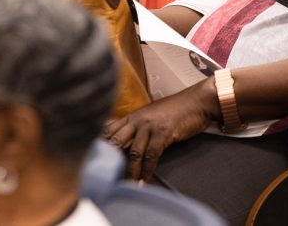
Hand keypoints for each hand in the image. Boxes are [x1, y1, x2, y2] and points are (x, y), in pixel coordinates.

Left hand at [102, 79, 217, 180]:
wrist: (196, 102)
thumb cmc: (174, 111)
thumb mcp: (150, 116)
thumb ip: (136, 127)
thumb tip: (123, 143)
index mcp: (131, 116)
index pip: (108, 130)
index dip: (98, 145)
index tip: (90, 159)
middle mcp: (137, 120)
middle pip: (115, 140)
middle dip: (108, 160)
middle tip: (103, 177)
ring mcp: (149, 125)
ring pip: (133, 152)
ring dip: (129, 171)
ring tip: (126, 186)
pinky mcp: (163, 132)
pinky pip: (151, 155)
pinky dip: (147, 170)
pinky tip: (144, 180)